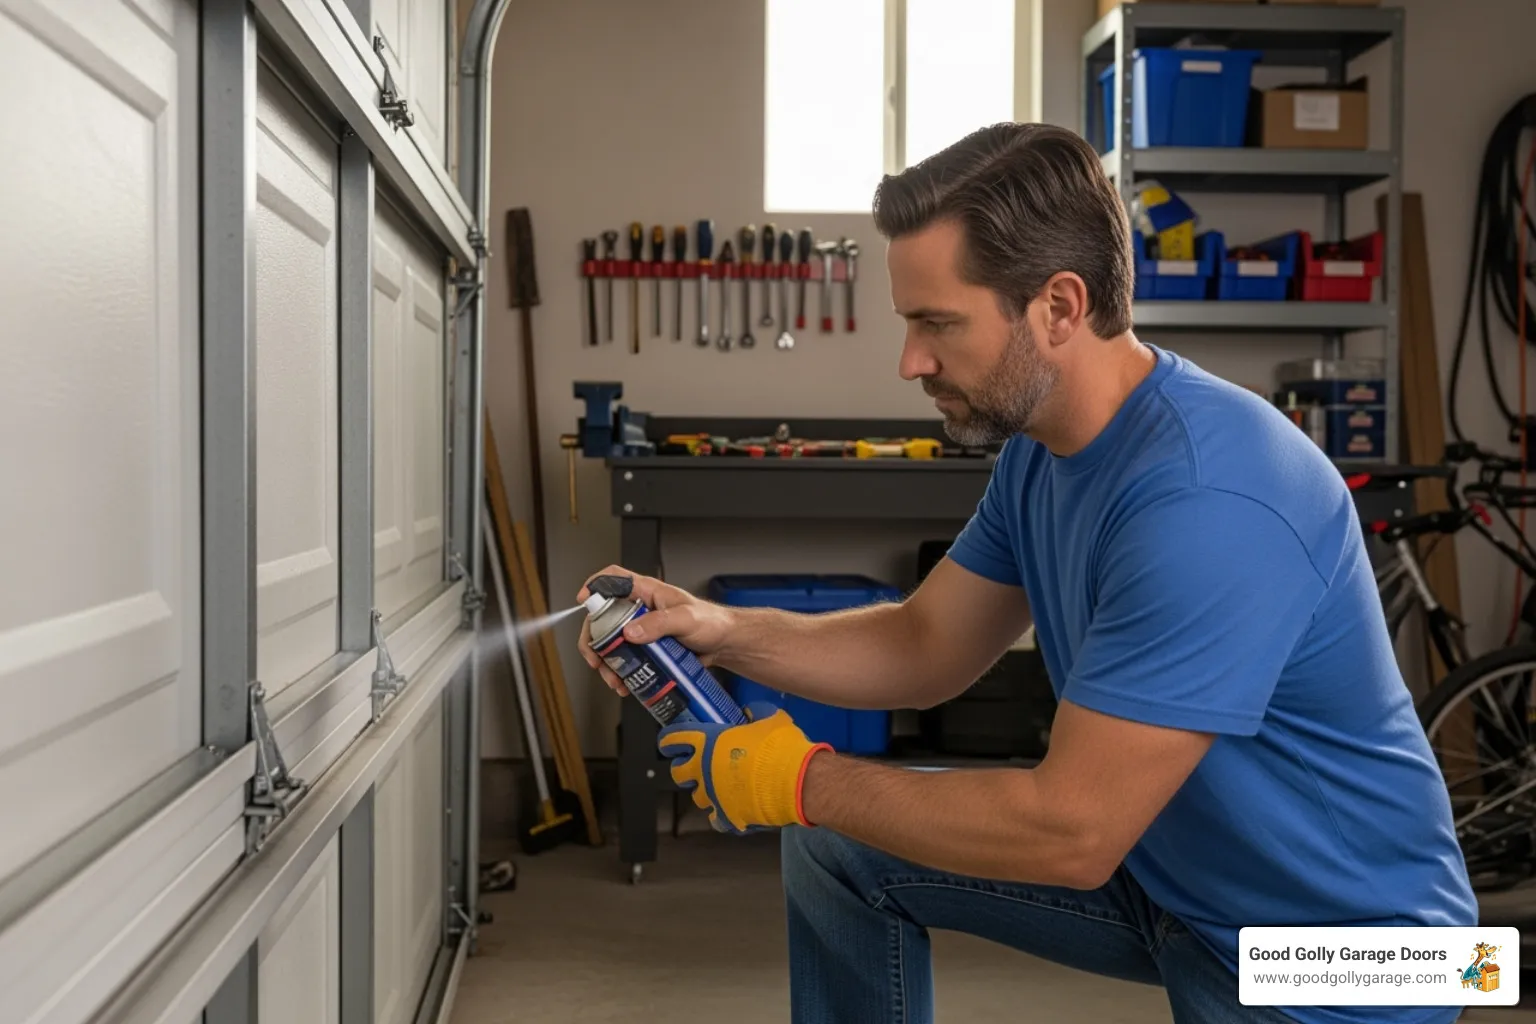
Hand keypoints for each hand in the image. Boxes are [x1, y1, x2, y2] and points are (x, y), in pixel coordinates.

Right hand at [576, 566, 735, 695]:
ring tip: (614, 678)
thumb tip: (631, 631)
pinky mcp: (646, 649)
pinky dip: (621, 672)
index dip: (595, 586)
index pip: (614, 578)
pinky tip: (625, 683)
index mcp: (647, 592)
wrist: (724, 644)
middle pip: (603, 617)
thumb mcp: (686, 619)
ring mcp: (641, 629)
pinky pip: (625, 659)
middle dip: (594, 639)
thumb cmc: (711, 622)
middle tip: (595, 658)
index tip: (583, 601)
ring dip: (606, 662)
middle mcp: (640, 609)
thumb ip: (659, 623)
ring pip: (611, 642)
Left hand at [657, 702, 830, 833]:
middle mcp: (704, 770)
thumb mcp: (770, 718)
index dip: (668, 740)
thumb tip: (751, 712)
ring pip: (697, 797)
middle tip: (693, 767)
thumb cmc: (781, 747)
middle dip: (683, 770)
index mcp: (709, 742)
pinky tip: (730, 810)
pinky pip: (716, 819)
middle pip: (679, 773)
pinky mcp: (727, 817)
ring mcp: (714, 796)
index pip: (675, 739)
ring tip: (718, 788)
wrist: (798, 781)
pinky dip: (721, 815)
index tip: (667, 743)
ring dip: (705, 791)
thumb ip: (756, 713)